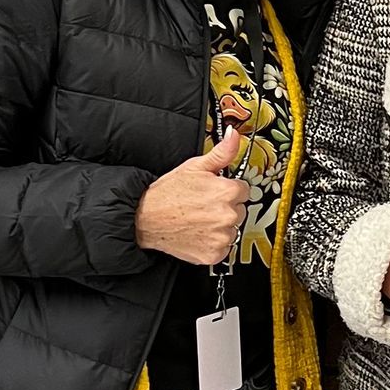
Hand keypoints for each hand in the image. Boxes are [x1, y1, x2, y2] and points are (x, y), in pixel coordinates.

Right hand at [135, 128, 246, 265]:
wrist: (145, 218)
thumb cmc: (167, 194)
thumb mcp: (195, 166)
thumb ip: (222, 153)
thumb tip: (235, 136)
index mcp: (227, 191)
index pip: (244, 190)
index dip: (228, 189)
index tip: (215, 192)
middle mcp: (228, 215)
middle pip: (240, 211)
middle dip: (225, 208)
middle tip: (203, 206)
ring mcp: (221, 236)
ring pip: (232, 230)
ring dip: (220, 227)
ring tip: (199, 220)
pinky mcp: (214, 254)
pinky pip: (223, 248)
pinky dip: (213, 243)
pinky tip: (198, 233)